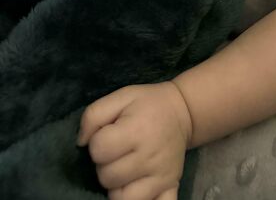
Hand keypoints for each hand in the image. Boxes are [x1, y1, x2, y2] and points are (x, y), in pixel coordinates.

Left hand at [77, 82, 192, 199]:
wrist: (182, 111)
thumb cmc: (148, 104)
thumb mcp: (121, 96)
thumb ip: (94, 115)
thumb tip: (81, 142)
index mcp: (137, 130)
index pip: (99, 149)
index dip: (97, 142)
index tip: (108, 134)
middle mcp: (150, 156)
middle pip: (107, 176)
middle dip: (105, 164)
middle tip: (117, 151)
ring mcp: (161, 176)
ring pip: (120, 198)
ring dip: (116, 186)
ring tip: (123, 170)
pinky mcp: (170, 186)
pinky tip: (137, 190)